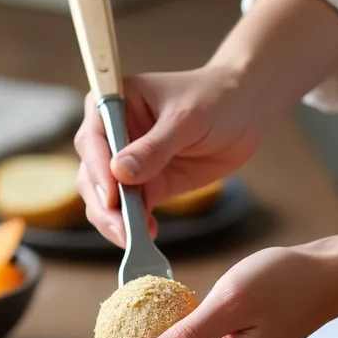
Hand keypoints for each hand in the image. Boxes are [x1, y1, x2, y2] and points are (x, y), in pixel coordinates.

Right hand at [74, 65, 262, 246]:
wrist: (245, 110)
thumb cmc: (214, 98)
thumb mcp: (186, 119)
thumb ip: (154, 148)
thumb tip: (120, 173)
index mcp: (113, 105)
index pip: (92, 140)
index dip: (98, 170)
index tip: (110, 197)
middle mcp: (113, 134)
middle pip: (92, 175)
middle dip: (103, 205)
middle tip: (121, 229)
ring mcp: (128, 163)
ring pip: (107, 199)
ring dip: (116, 221)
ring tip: (134, 239)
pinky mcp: (148, 186)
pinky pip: (132, 211)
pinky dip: (135, 226)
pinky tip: (147, 235)